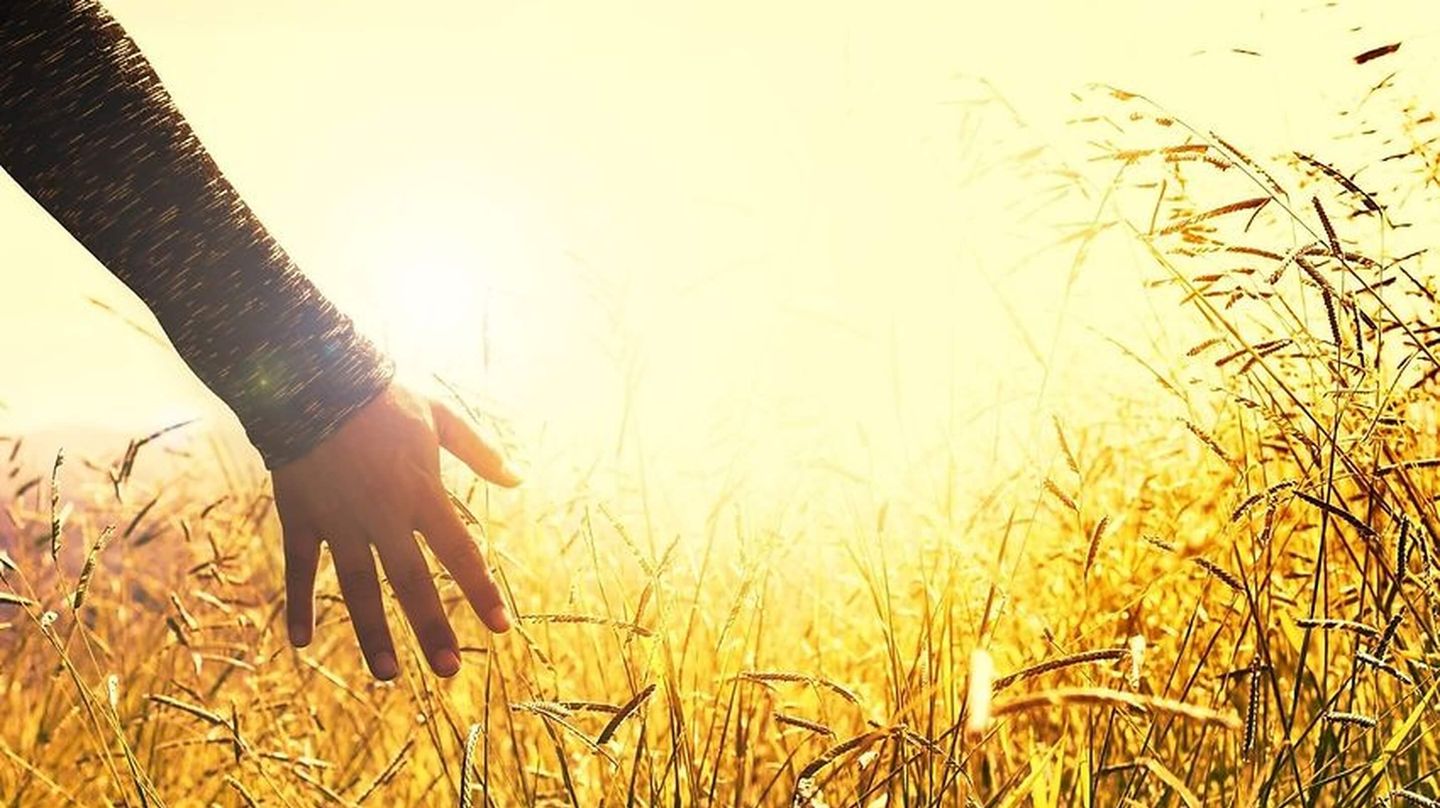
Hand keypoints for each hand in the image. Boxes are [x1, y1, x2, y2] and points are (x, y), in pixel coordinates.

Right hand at [271, 380, 520, 679]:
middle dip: (432, 627)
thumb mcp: (439, 416)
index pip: (460, 552)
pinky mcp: (302, 516)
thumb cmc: (383, 397)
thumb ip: (480, 450)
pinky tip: (300, 642)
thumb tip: (519, 479)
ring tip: (389, 674)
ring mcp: (340, 519)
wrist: (314, 378)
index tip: (501, 628)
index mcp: (421, 492)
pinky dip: (298, 603)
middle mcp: (383, 514)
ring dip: (373, 632)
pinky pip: (300, 567)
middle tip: (450, 670)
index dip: (481, 591)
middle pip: (412, 581)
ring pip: (358, 586)